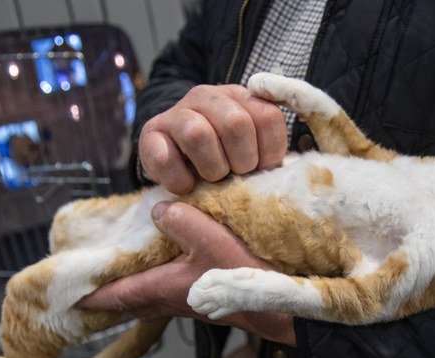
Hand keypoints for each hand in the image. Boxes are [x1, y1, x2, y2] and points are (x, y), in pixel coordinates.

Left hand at [78, 201, 295, 345]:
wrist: (275, 305)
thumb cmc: (241, 275)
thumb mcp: (209, 238)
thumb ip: (180, 220)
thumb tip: (158, 211)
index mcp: (162, 287)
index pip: (117, 294)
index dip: (93, 294)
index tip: (71, 297)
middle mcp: (169, 300)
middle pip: (130, 302)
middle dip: (111, 296)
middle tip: (94, 286)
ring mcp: (187, 304)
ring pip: (148, 300)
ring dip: (133, 292)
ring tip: (124, 277)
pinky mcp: (204, 302)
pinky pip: (167, 297)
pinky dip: (155, 287)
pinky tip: (165, 272)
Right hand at [139, 84, 287, 193]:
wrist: (171, 156)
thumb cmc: (221, 157)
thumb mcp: (251, 150)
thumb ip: (269, 150)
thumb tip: (284, 168)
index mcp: (240, 97)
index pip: (269, 118)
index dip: (269, 152)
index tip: (260, 168)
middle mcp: (207, 96)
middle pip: (236, 124)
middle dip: (241, 161)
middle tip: (234, 175)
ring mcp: (176, 112)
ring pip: (199, 134)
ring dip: (211, 168)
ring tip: (210, 179)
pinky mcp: (150, 134)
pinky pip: (165, 157)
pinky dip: (179, 180)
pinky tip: (185, 185)